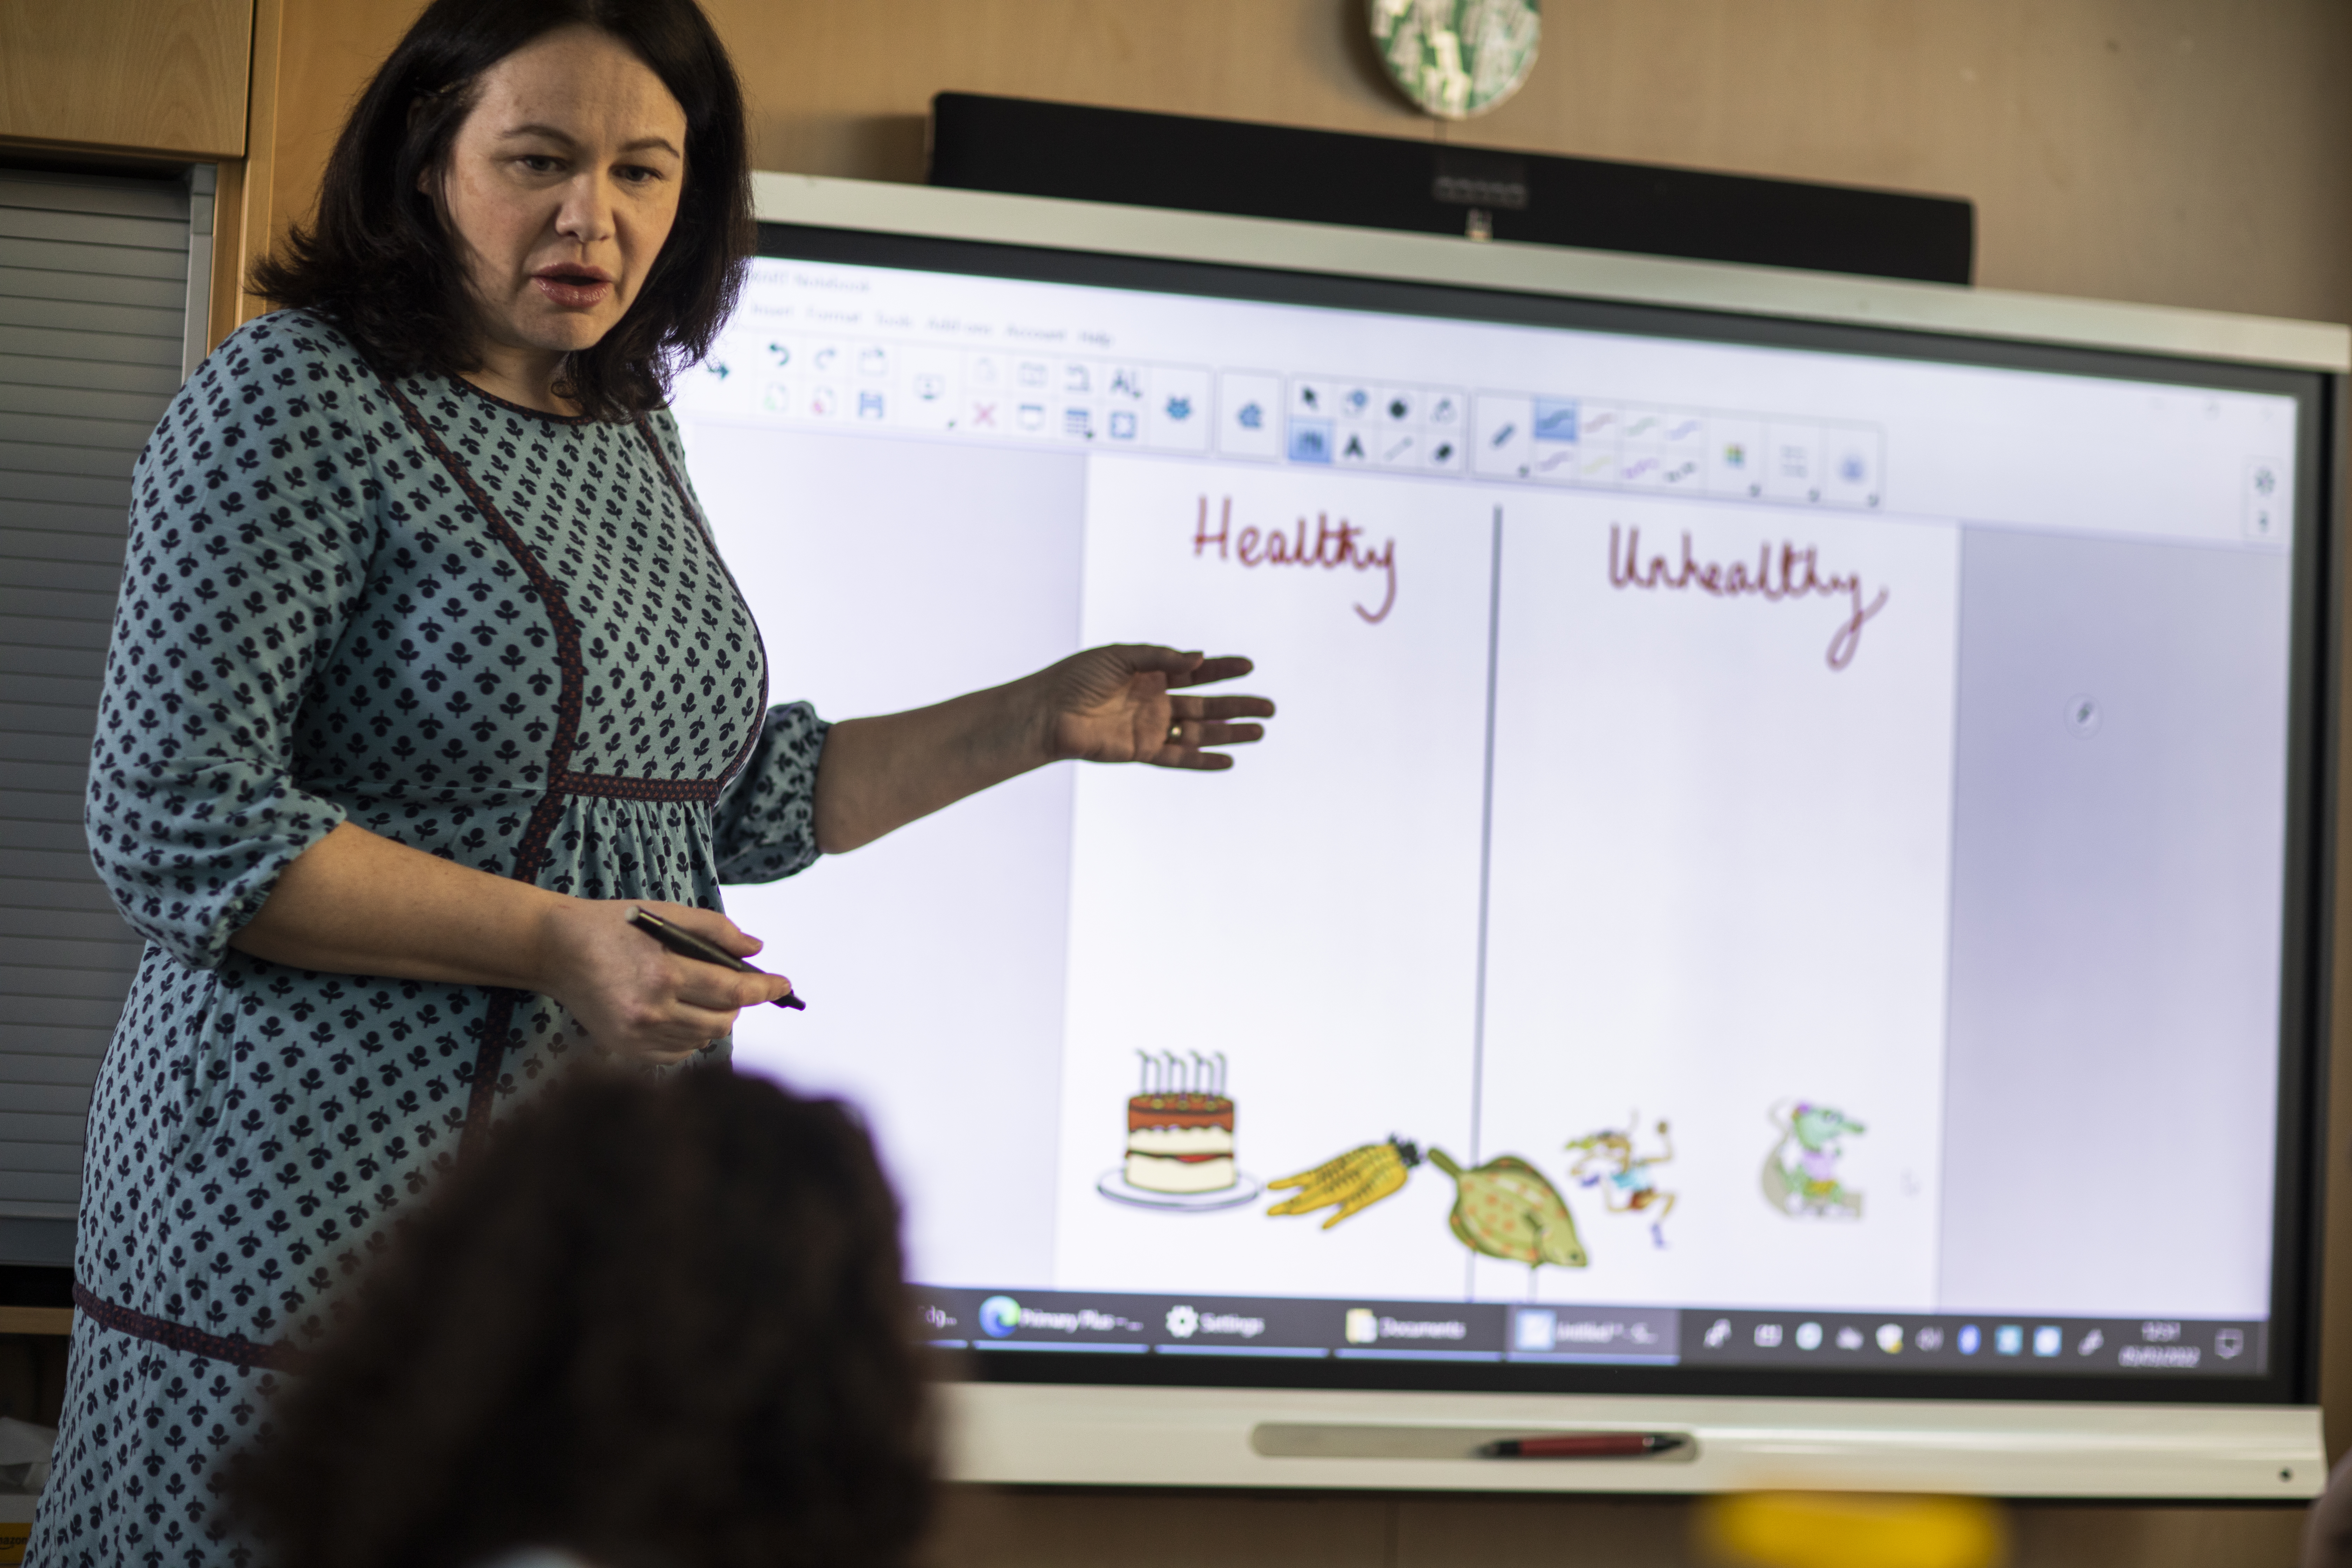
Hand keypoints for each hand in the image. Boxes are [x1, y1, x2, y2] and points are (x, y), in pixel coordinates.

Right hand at [535, 898, 791, 1064]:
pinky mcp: (626, 1049)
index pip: (732, 992)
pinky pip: (678, 1053)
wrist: (556, 952)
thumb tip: (757, 950)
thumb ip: (715, 930)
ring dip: (714, 1020)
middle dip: (738, 1005)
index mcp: (664, 973)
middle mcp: (652, 1010)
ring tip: (703, 997)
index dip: (764, 989)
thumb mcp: (667, 914)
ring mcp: (637, 1036)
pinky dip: (689, 1037)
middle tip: (735, 987)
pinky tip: (680, 1015)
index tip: (784, 985)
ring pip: (703, 1039)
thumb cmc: (614, 927)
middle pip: (723, 1021)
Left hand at [1035, 645, 1274, 770]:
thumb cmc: (1076, 678)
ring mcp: (1151, 728)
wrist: (1046, 711)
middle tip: (1270, 707)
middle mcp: (1156, 702)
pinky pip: (1178, 758)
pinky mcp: (1141, 752)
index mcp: (1151, 674)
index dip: (1224, 669)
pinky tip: (1229, 760)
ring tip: (1261, 731)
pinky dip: (1203, 760)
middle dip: (1239, 705)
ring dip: (1230, 732)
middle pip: (1207, 704)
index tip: (1250, 665)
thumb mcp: (1120, 656)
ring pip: (1199, 732)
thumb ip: (1160, 657)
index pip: (1197, 672)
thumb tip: (1199, 658)